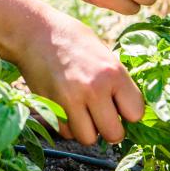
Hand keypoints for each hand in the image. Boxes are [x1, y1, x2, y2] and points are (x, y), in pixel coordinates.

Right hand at [15, 6, 143, 144]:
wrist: (34, 32)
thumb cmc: (72, 39)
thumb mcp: (104, 53)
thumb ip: (117, 82)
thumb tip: (128, 110)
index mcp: (113, 73)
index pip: (136, 113)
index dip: (129, 111)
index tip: (119, 104)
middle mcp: (93, 89)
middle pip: (114, 134)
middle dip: (109, 128)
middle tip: (102, 114)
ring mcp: (69, 100)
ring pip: (88, 139)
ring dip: (87, 129)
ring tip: (82, 110)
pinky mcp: (49, 106)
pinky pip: (66, 132)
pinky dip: (67, 125)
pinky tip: (66, 107)